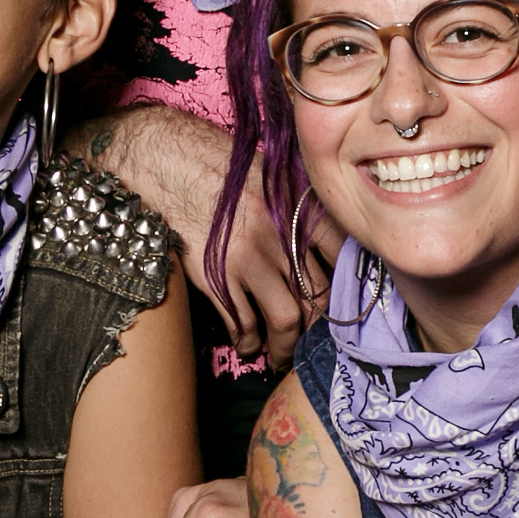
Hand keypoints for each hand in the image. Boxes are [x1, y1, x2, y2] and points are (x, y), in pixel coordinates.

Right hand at [79, 107, 338, 367]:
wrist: (169, 161)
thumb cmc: (222, 164)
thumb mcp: (274, 174)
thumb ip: (301, 209)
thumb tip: (326, 248)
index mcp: (301, 207)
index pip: (343, 257)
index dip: (349, 287)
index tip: (346, 304)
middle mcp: (281, 235)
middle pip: (318, 297)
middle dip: (318, 328)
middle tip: (312, 342)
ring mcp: (249, 258)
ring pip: (286, 320)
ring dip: (285, 347)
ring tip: (280, 355)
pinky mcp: (216, 277)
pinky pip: (242, 323)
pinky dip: (246, 341)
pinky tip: (246, 344)